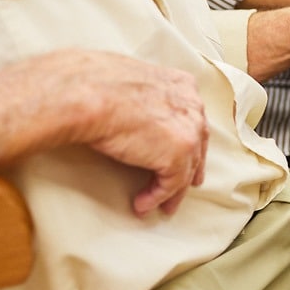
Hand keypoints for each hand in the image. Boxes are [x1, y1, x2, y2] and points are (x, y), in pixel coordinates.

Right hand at [0, 50, 209, 217]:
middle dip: (192, 166)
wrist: (92, 92)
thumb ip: (142, 98)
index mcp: (182, 85)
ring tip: (162, 206)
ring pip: (187, 168)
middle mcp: (192, 106)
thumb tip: (128, 109)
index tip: (187, 153)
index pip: (192, 117)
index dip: (190, 138)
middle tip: (186, 184)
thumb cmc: (98, 84)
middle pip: (198, 143)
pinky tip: (142, 204)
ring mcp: (188, 130)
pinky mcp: (177, 154)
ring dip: (173, 190)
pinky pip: (171, 184)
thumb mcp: (132, 83)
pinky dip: (157, 197)